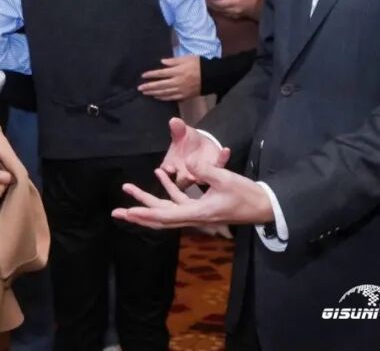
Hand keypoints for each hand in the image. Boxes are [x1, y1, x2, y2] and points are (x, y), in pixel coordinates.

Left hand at [112, 151, 273, 228]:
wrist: (262, 205)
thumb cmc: (246, 194)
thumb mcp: (227, 179)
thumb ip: (206, 170)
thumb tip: (189, 163)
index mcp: (197, 213)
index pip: (165, 215)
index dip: (145, 214)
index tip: (129, 212)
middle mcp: (193, 216)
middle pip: (159, 217)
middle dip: (138, 213)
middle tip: (117, 211)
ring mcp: (196, 212)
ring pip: (166, 209)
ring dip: (148, 200)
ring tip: (129, 189)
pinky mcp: (201, 205)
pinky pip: (179, 200)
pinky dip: (168, 189)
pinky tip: (160, 174)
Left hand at [139, 56, 201, 100]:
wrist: (211, 76)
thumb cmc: (199, 64)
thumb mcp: (186, 58)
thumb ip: (173, 61)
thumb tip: (161, 62)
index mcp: (178, 71)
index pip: (161, 73)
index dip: (151, 75)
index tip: (143, 76)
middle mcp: (177, 82)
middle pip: (160, 85)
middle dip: (149, 86)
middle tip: (140, 88)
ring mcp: (181, 90)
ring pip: (164, 93)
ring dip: (154, 93)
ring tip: (145, 93)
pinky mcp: (184, 96)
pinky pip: (171, 98)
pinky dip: (163, 98)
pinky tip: (156, 97)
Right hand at [158, 118, 224, 188]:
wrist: (201, 143)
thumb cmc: (186, 140)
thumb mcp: (181, 132)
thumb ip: (177, 128)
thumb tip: (174, 121)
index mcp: (171, 165)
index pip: (166, 170)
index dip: (167, 170)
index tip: (170, 168)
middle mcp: (184, 173)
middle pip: (182, 181)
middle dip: (185, 179)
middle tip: (189, 176)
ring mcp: (200, 174)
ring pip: (201, 178)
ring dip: (204, 174)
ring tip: (206, 168)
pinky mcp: (214, 169)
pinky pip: (219, 166)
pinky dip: (222, 158)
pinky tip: (225, 150)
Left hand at [207, 0, 259, 20]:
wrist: (259, 7)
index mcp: (234, 2)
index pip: (220, 3)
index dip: (212, 1)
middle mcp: (232, 10)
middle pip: (218, 8)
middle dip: (211, 5)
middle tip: (204, 0)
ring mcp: (233, 14)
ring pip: (220, 12)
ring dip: (214, 8)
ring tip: (208, 3)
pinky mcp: (234, 17)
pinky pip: (224, 14)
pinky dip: (219, 11)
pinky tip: (216, 8)